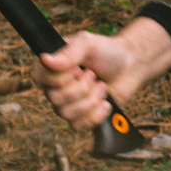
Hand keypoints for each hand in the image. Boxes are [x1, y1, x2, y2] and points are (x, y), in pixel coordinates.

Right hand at [37, 16, 170, 129]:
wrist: (129, 66)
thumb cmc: (106, 52)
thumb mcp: (88, 44)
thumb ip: (68, 52)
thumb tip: (44, 59)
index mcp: (51, 67)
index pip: (40, 79)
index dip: (62, 77)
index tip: (78, 67)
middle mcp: (54, 87)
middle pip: (55, 99)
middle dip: (82, 87)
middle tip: (93, 75)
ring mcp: (67, 104)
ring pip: (67, 114)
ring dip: (91, 100)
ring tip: (101, 86)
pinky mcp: (81, 117)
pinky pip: (78, 125)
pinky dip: (96, 114)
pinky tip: (105, 103)